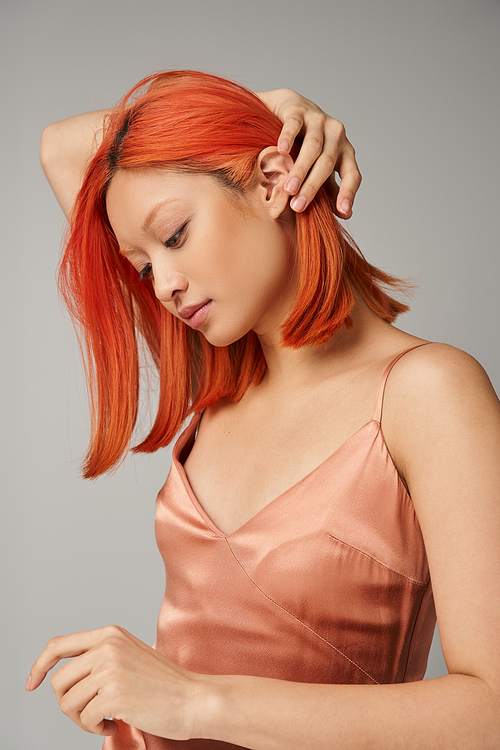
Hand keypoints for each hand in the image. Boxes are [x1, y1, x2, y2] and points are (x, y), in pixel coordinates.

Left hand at [26, 625, 199, 739]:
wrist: (193, 698)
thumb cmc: (163, 683)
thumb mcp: (129, 655)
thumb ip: (99, 657)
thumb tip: (60, 675)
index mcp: (110, 633)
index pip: (58, 645)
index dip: (39, 665)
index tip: (32, 683)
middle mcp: (108, 646)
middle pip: (59, 681)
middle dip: (68, 704)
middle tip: (89, 714)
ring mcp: (111, 669)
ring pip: (68, 702)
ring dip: (82, 719)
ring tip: (105, 718)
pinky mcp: (114, 694)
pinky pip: (86, 719)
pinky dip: (97, 728)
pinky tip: (117, 722)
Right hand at [257, 88, 360, 216]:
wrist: (290, 108)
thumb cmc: (306, 145)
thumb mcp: (320, 168)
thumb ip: (330, 190)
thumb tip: (344, 214)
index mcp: (345, 152)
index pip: (352, 174)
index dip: (348, 193)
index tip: (343, 212)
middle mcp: (337, 134)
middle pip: (327, 163)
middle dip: (312, 187)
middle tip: (298, 207)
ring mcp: (319, 120)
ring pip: (312, 147)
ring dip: (300, 169)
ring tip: (288, 189)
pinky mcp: (298, 110)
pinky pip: (294, 125)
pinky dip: (288, 138)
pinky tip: (281, 150)